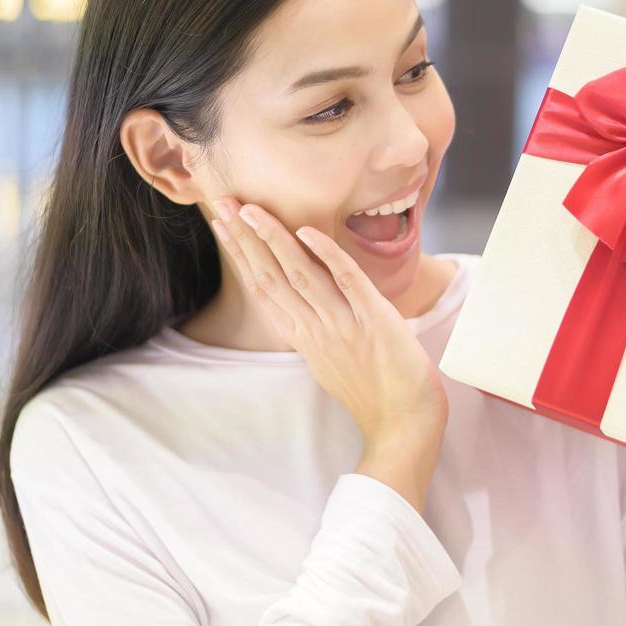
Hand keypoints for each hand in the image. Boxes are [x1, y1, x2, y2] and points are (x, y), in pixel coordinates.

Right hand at [209, 197, 449, 444]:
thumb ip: (313, 329)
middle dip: (244, 238)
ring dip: (274, 240)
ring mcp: (343, 326)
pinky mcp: (375, 321)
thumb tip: (303, 303)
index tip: (221, 224)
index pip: (262, 288)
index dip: (240, 254)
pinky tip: (307, 232)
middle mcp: (315, 330)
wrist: (404, 423)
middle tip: (221, 202)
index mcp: (302, 337)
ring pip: (301, 275)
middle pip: (271, 277)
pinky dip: (327, 255)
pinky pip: (347, 282)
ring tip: (253, 210)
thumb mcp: (328, 361)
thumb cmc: (373, 391)